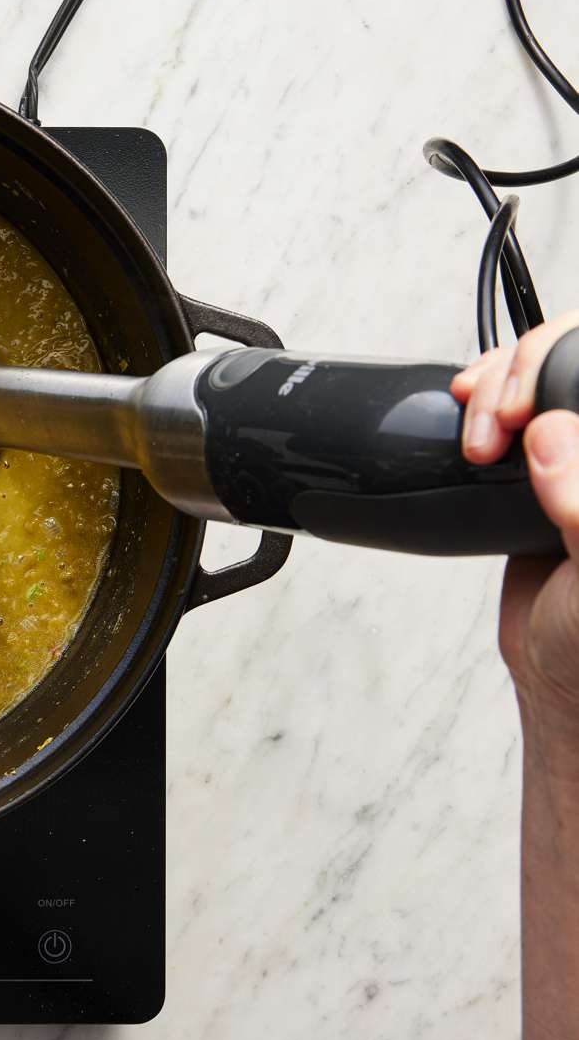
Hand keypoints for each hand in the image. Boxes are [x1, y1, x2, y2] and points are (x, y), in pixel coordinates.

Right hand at [451, 313, 578, 753]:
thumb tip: (552, 433)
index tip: (527, 411)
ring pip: (542, 379)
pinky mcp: (545, 473)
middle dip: (524, 373)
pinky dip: (486, 403)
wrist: (559, 677)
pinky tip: (470, 412)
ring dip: (500, 384)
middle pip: (572, 362)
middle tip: (495, 421)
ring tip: (477, 428)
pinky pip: (516, 414)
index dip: (560, 363)